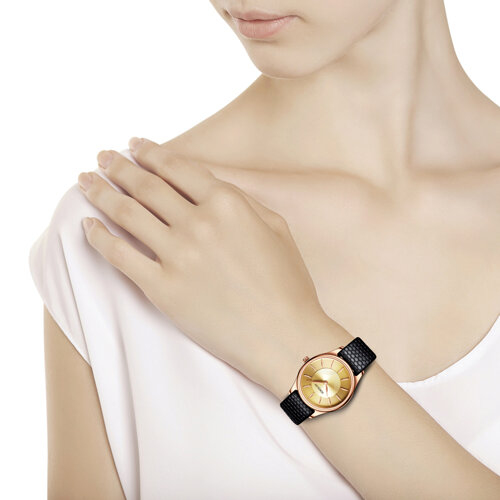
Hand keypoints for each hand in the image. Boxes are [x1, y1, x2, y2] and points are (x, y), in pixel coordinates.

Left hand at [78, 138, 348, 395]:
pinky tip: (86, 225)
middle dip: (119, 166)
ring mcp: (178, 256)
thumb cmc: (287, 283)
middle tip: (102, 157)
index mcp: (228, 204)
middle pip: (146, 186)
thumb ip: (242, 199)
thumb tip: (207, 181)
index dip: (150, 152)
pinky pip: (120, 256)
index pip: (177, 168)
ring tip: (85, 181)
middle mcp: (198, 224)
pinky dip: (98, 238)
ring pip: (126, 214)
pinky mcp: (162, 289)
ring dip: (101, 193)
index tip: (134, 144)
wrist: (284, 337)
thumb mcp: (276, 227)